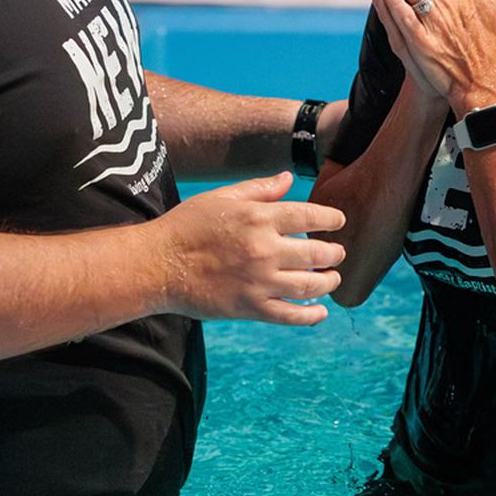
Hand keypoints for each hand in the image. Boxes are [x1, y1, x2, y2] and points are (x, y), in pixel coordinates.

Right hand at [155, 171, 345, 324]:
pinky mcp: (250, 308)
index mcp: (258, 218)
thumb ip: (259, 190)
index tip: (339, 221)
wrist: (157, 264)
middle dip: (334, 253)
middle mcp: (264, 250)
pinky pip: (290, 315)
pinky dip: (311, 315)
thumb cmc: (186, 226)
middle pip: (316, 253)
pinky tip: (320, 311)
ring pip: (310, 285)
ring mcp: (259, 281)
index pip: (309, 217)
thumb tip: (288, 179)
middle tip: (338, 253)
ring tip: (333, 279)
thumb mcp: (222, 198)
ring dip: (329, 282)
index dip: (330, 219)